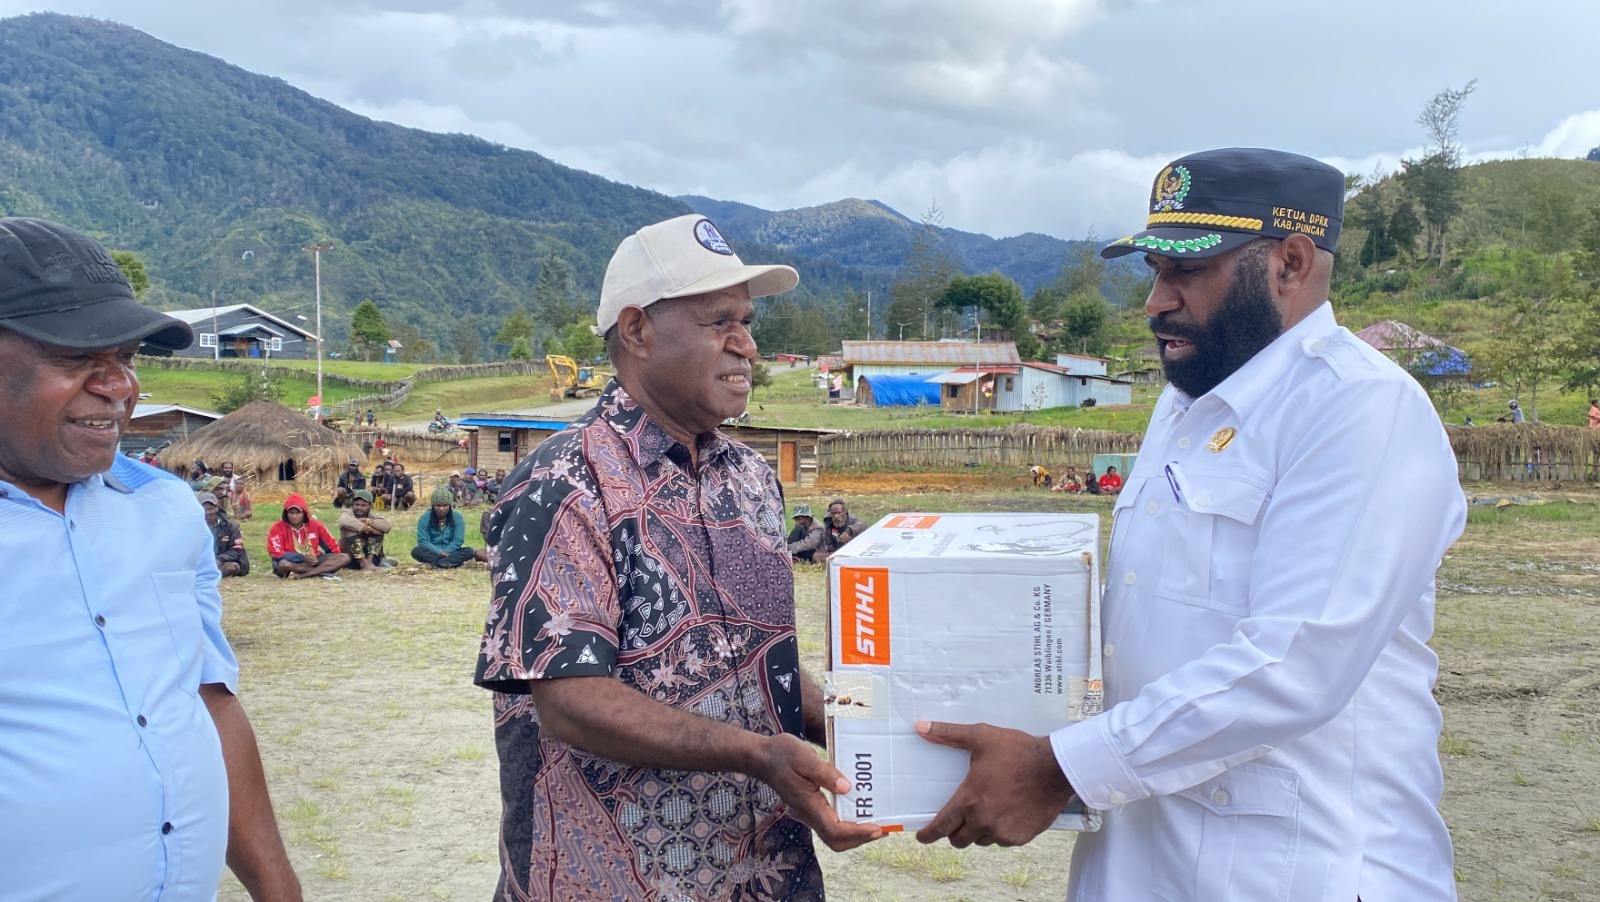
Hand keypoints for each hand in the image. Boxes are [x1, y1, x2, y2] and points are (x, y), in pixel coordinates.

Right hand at [752, 734, 883, 851]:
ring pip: (834, 835)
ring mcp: (810, 812)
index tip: (878, 829)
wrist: (763, 757)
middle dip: (860, 839)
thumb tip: (847, 788)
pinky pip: (832, 822)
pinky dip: (848, 823)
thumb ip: (825, 774)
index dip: (858, 833)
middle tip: (884, 829)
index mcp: (809, 805)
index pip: (835, 830)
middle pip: (836, 840)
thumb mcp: (805, 758)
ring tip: (877, 822)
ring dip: (856, 834)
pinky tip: (860, 809)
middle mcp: (809, 814)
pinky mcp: (812, 807)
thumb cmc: (783, 755)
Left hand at [914, 721, 1073, 847]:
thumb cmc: (1017, 751)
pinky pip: (1003, 841)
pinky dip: (1000, 832)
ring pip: (981, 840)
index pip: (941, 826)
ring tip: (985, 813)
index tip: (922, 837)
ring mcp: (1003, 832)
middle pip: (959, 840)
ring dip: (978, 831)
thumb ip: (948, 734)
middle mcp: (983, 821)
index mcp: (969, 800)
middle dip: (954, 832)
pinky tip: (1006, 815)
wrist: (1055, 767)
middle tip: (958, 820)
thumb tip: (921, 727)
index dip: (928, 834)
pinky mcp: (1021, 837)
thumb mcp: (980, 737)